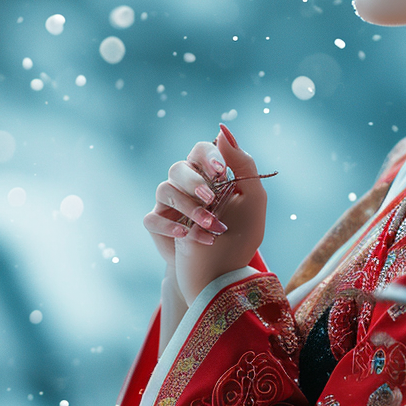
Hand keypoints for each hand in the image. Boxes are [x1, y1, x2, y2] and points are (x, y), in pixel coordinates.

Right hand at [143, 133, 232, 269]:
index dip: (207, 156)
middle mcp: (185, 185)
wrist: (224, 274)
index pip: (200, 150)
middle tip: (210, 199)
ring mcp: (169, 205)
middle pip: (178, 167)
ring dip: (188, 207)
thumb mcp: (253, 199)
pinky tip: (185, 235)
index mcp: (208, 174)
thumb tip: (223, 131)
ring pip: (165, 189)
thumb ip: (243, 164)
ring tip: (208, 224)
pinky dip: (168, 226)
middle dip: (194, 182)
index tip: (221, 171)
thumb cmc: (240, 232)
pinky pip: (152, 218)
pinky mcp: (157, 225)